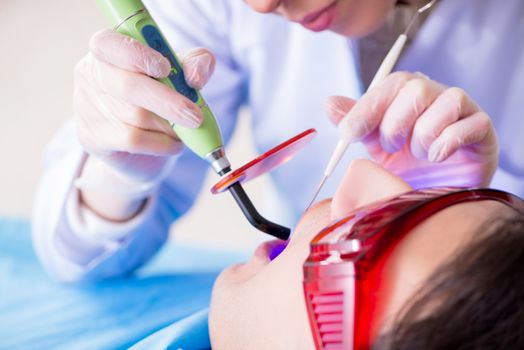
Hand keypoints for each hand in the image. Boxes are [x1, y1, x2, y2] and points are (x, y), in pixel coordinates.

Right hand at [74, 29, 215, 183]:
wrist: (138, 148)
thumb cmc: (159, 100)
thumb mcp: (181, 74)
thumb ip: (196, 64)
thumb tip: (195, 77)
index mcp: (109, 50)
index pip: (110, 43)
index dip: (138, 55)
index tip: (165, 68)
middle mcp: (92, 75)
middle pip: (128, 86)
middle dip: (167, 101)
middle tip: (195, 115)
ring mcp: (87, 108)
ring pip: (136, 116)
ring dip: (169, 125)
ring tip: (182, 129)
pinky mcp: (92, 138)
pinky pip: (134, 140)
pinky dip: (162, 143)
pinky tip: (173, 143)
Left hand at [326, 72, 498, 187]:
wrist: (437, 193)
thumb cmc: (406, 165)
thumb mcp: (374, 145)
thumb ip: (355, 123)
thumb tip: (329, 103)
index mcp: (406, 94)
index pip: (388, 85)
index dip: (366, 108)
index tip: (349, 134)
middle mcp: (435, 94)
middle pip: (414, 88)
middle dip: (394, 125)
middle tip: (391, 148)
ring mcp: (462, 109)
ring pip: (443, 104)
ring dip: (422, 137)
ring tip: (419, 156)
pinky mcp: (482, 129)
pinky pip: (468, 125)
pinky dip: (446, 144)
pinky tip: (437, 158)